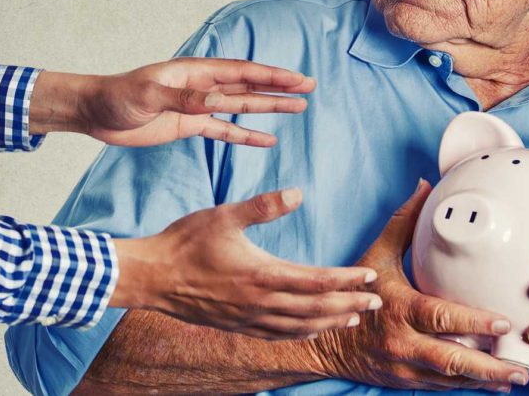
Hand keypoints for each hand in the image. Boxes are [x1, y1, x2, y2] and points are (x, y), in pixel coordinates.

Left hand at [29, 58, 315, 146]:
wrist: (96, 112)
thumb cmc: (118, 97)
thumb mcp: (149, 96)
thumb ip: (184, 98)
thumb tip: (218, 101)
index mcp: (195, 72)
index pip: (242, 73)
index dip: (272, 76)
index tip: (298, 79)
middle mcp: (202, 86)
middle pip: (249, 86)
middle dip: (280, 87)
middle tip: (310, 88)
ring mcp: (197, 106)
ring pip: (242, 107)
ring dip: (269, 108)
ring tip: (299, 108)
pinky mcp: (189, 126)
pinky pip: (224, 131)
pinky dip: (246, 135)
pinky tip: (267, 140)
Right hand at [109, 188, 382, 339]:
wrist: (152, 277)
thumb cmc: (186, 242)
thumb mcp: (224, 215)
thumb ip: (263, 206)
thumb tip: (298, 193)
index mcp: (263, 274)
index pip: (317, 281)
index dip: (347, 280)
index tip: (371, 277)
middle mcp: (261, 303)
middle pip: (317, 309)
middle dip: (350, 305)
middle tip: (377, 303)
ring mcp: (249, 318)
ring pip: (301, 326)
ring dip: (331, 322)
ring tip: (354, 317)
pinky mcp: (238, 325)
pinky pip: (278, 335)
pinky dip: (302, 333)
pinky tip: (312, 329)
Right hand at [312, 180, 528, 391]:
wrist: (326, 344)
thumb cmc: (355, 295)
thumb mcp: (376, 256)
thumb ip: (404, 223)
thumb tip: (425, 187)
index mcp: (399, 308)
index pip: (441, 316)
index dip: (474, 322)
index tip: (504, 323)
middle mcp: (404, 342)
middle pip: (451, 359)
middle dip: (489, 366)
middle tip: (520, 365)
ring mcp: (406, 366)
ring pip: (450, 379)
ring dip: (485, 380)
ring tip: (517, 376)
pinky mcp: (407, 381)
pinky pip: (442, 387)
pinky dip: (468, 387)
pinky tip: (493, 384)